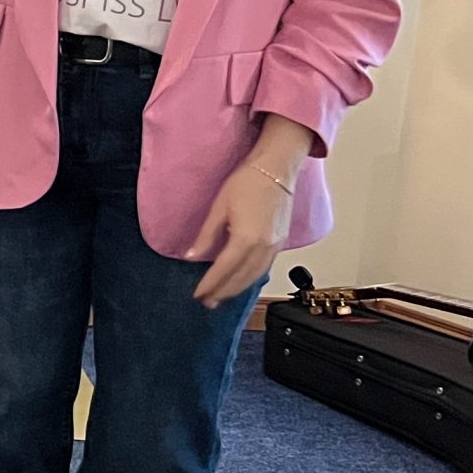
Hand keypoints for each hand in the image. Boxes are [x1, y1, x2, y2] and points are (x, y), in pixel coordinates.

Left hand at [185, 159, 295, 306]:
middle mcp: (264, 246)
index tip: (198, 294)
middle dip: (223, 292)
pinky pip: (264, 267)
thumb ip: (206, 236)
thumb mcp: (219, 208)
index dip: (211, 284)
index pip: (225, 269)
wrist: (276, 169)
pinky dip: (251, 278)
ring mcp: (276, 246)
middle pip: (242, 277)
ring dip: (237, 288)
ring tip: (220, 297)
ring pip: (255, 275)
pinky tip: (241, 281)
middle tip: (207, 302)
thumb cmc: (245, 183)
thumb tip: (191, 257)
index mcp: (247, 238)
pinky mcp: (281, 242)